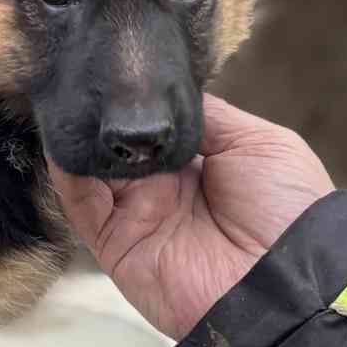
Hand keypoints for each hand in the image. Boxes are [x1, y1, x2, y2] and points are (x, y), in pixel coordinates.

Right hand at [47, 94, 333, 340]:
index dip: (134, 99)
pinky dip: (65, 174)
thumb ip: (207, 116)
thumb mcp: (259, 144)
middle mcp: (162, 187)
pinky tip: (60, 142)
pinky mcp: (113, 243)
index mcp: (197, 163)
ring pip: (91, 169)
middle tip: (80, 79)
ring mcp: (135, 215)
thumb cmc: (286, 209)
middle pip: (117, 144)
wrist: (284, 281)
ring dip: (78, 138)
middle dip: (100, 115)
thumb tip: (161, 91)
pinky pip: (81, 205)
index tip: (114, 66)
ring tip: (65, 101)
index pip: (151, 125)